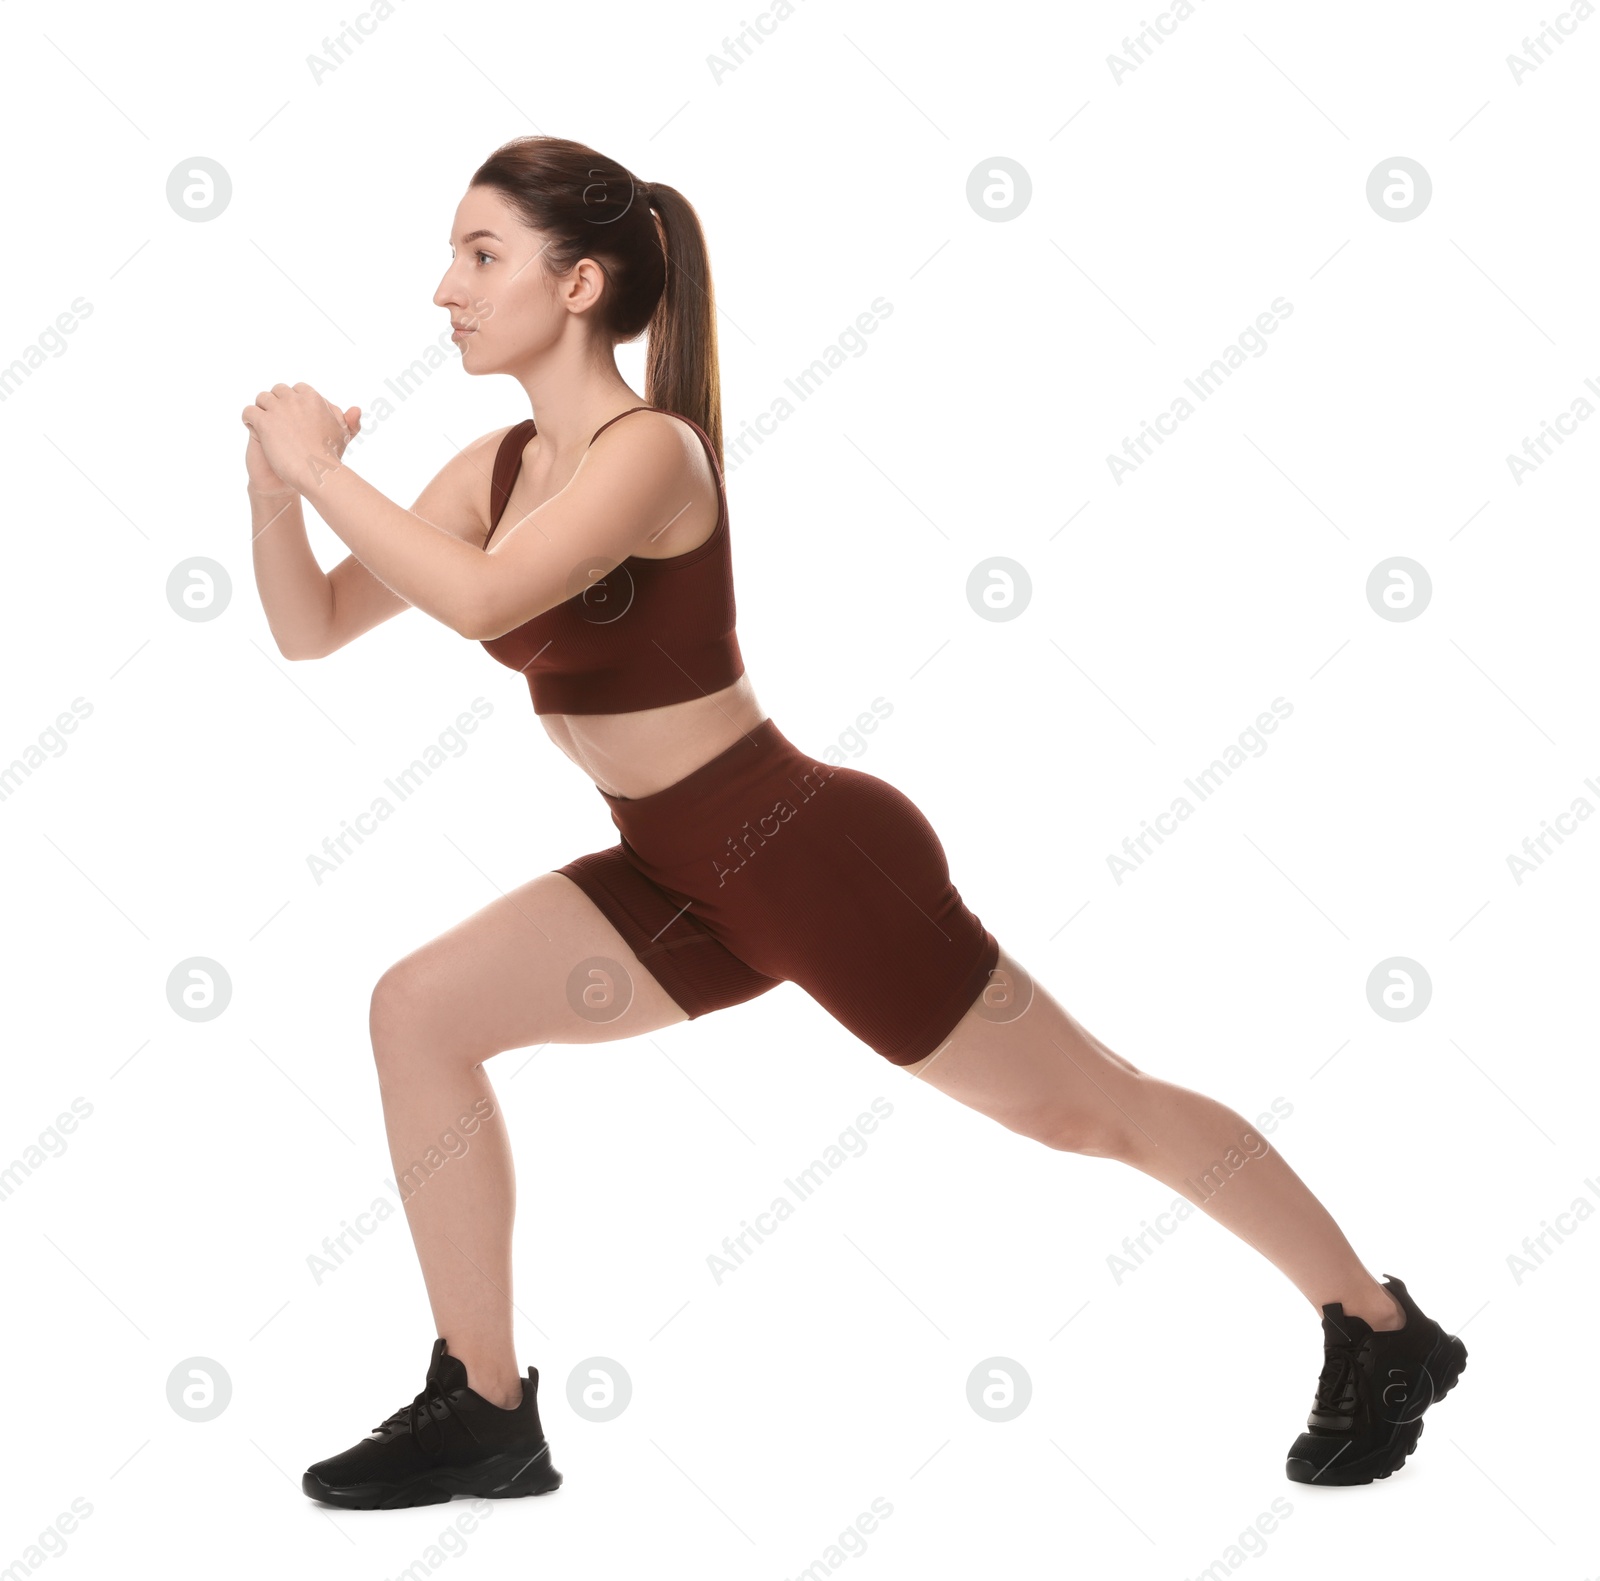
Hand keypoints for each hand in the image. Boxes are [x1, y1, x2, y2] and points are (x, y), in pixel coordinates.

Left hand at [241, 384, 361, 492]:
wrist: (317, 473)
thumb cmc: (332, 458)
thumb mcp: (343, 437)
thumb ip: (349, 421)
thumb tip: (355, 409)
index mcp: (314, 398)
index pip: (298, 389)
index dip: (294, 401)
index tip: (293, 415)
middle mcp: (295, 399)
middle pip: (278, 390)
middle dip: (277, 402)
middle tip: (278, 420)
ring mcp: (279, 409)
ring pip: (262, 398)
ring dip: (262, 409)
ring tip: (264, 425)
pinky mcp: (265, 422)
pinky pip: (249, 411)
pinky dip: (249, 419)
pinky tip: (254, 429)